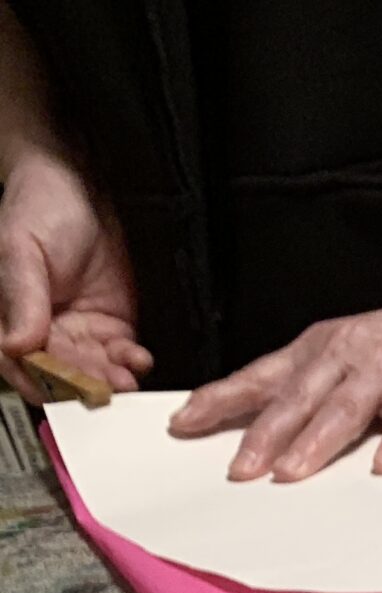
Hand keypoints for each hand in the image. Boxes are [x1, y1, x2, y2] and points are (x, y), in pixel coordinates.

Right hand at [0, 146, 150, 398]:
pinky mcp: (108, 332)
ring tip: (126, 378)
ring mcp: (76, 336)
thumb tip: (18, 344)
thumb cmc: (37, 208)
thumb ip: (21, 298)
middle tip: (105, 387)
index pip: (18, 363)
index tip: (61, 387)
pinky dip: (130, 364)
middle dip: (84, 385)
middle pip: (61, 376)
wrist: (76, 186)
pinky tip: (138, 359)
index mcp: (7, 319)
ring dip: (110, 380)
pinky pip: (119, 359)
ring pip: (93, 374)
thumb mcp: (20, 249)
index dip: (39, 379)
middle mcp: (40, 334)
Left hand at [168, 240, 381, 481]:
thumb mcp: (345, 354)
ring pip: (344, 407)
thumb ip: (310, 388)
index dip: (220, 400)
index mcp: (318, 351)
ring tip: (291, 474)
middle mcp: (345, 356)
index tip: (180, 425)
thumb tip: (265, 434)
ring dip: (315, 442)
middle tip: (238, 471)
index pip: (259, 377)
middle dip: (263, 435)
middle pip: (296, 399)